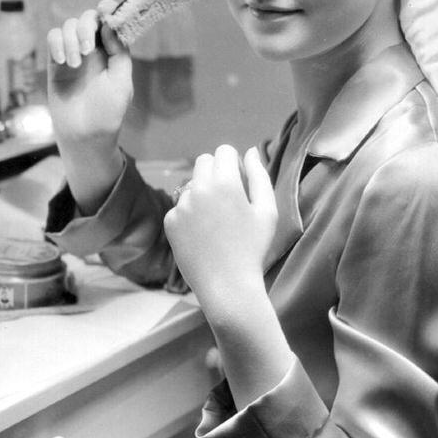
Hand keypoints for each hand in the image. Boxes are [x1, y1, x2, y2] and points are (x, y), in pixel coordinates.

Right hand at [47, 1, 133, 145]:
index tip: (106, 9)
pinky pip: (53, 38)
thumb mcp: (121, 82)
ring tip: (74, 64)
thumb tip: (109, 25)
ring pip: (68, 26)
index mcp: (112, 52)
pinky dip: (56, 43)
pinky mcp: (55, 63)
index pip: (109, 22)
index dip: (108, 9)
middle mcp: (93, 50)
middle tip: (86, 49)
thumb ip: (119, 52)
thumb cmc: (108, 112)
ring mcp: (73, 54)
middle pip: (87, 18)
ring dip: (70, 39)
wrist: (85, 135)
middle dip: (85, 27)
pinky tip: (62, 61)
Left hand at [164, 145, 277, 315]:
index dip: (234, 163)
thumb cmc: (253, 248)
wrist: (227, 286)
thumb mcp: (267, 211)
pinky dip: (190, 214)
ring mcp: (181, 205)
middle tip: (228, 199)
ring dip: (202, 193)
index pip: (224, 151)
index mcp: (225, 182)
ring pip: (191, 184)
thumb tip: (250, 151)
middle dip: (216, 172)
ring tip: (216, 223)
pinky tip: (203, 235)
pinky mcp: (170, 221)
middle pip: (204, 162)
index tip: (240, 182)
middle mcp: (198, 188)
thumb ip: (259, 175)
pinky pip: (180, 206)